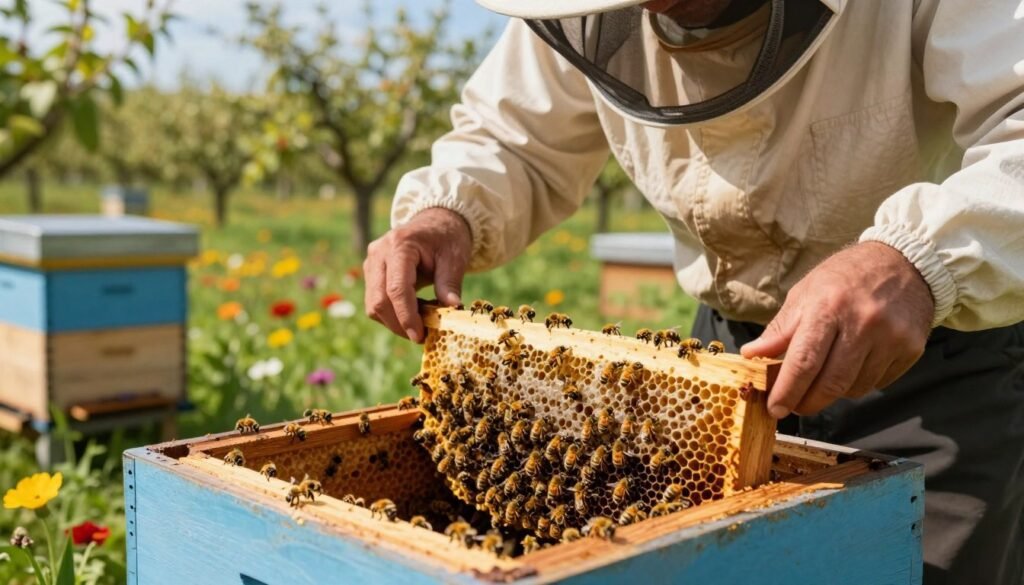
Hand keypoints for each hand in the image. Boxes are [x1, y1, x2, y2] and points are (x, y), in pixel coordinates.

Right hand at [364, 208, 471, 342]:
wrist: (435, 223)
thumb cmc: (446, 238)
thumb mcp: (455, 257)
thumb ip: (450, 283)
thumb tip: (452, 309)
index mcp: (400, 245)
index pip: (396, 289)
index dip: (407, 316)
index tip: (420, 336)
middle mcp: (379, 253)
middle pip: (379, 300)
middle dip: (399, 324)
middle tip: (422, 336)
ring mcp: (371, 263)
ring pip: (374, 304)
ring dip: (395, 321)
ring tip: (422, 321)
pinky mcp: (371, 273)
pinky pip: (376, 301)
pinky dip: (393, 313)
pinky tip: (414, 312)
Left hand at [741, 242, 933, 418]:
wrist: (903, 262)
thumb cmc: (845, 277)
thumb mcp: (805, 294)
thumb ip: (780, 329)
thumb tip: (752, 355)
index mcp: (828, 306)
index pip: (804, 362)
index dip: (787, 391)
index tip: (774, 409)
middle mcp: (862, 323)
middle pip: (830, 383)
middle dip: (807, 402)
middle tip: (794, 405)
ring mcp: (890, 337)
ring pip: (854, 388)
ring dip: (834, 392)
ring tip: (825, 374)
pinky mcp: (910, 349)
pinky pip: (878, 383)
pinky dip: (859, 382)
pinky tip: (854, 364)